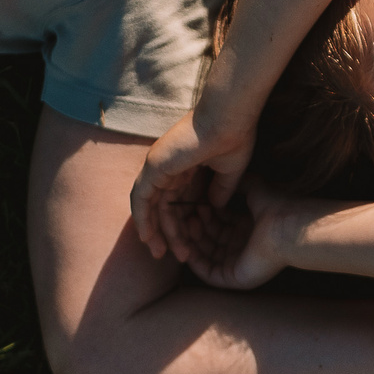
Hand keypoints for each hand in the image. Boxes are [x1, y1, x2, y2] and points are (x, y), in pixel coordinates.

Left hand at [129, 107, 256, 260]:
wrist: (229, 118)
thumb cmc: (233, 137)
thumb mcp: (229, 172)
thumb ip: (219, 190)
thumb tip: (214, 208)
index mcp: (185, 165)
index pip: (177, 200)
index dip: (182, 223)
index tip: (190, 244)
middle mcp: (167, 166)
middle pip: (162, 206)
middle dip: (167, 232)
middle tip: (174, 255)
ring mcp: (158, 165)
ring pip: (150, 206)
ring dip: (155, 231)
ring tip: (161, 254)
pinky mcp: (153, 167)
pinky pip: (140, 198)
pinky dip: (142, 218)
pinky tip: (147, 237)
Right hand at [184, 181, 300, 291]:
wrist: (286, 226)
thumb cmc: (276, 207)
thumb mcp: (254, 189)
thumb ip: (239, 184)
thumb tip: (223, 177)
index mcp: (248, 229)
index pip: (219, 223)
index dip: (205, 213)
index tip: (193, 202)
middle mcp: (242, 247)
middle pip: (210, 238)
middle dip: (197, 226)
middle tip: (187, 213)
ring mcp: (238, 264)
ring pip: (206, 255)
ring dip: (194, 241)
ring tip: (188, 224)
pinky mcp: (234, 278)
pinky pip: (209, 273)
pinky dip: (196, 262)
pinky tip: (186, 248)